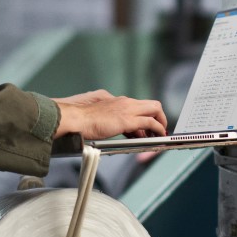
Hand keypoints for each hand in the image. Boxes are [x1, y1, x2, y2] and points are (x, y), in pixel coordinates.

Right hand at [52, 92, 167, 140]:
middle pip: (152, 104)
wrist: (76, 119)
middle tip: (158, 130)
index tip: (146, 129)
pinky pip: (150, 122)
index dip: (146, 117)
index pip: (139, 106)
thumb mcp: (101, 117)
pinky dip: (157, 128)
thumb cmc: (82, 121)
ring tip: (160, 134)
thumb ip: (112, 121)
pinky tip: (157, 136)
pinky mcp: (128, 119)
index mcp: (117, 101)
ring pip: (155, 109)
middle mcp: (125, 102)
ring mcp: (128, 109)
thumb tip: (119, 129)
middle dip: (159, 117)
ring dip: (160, 122)